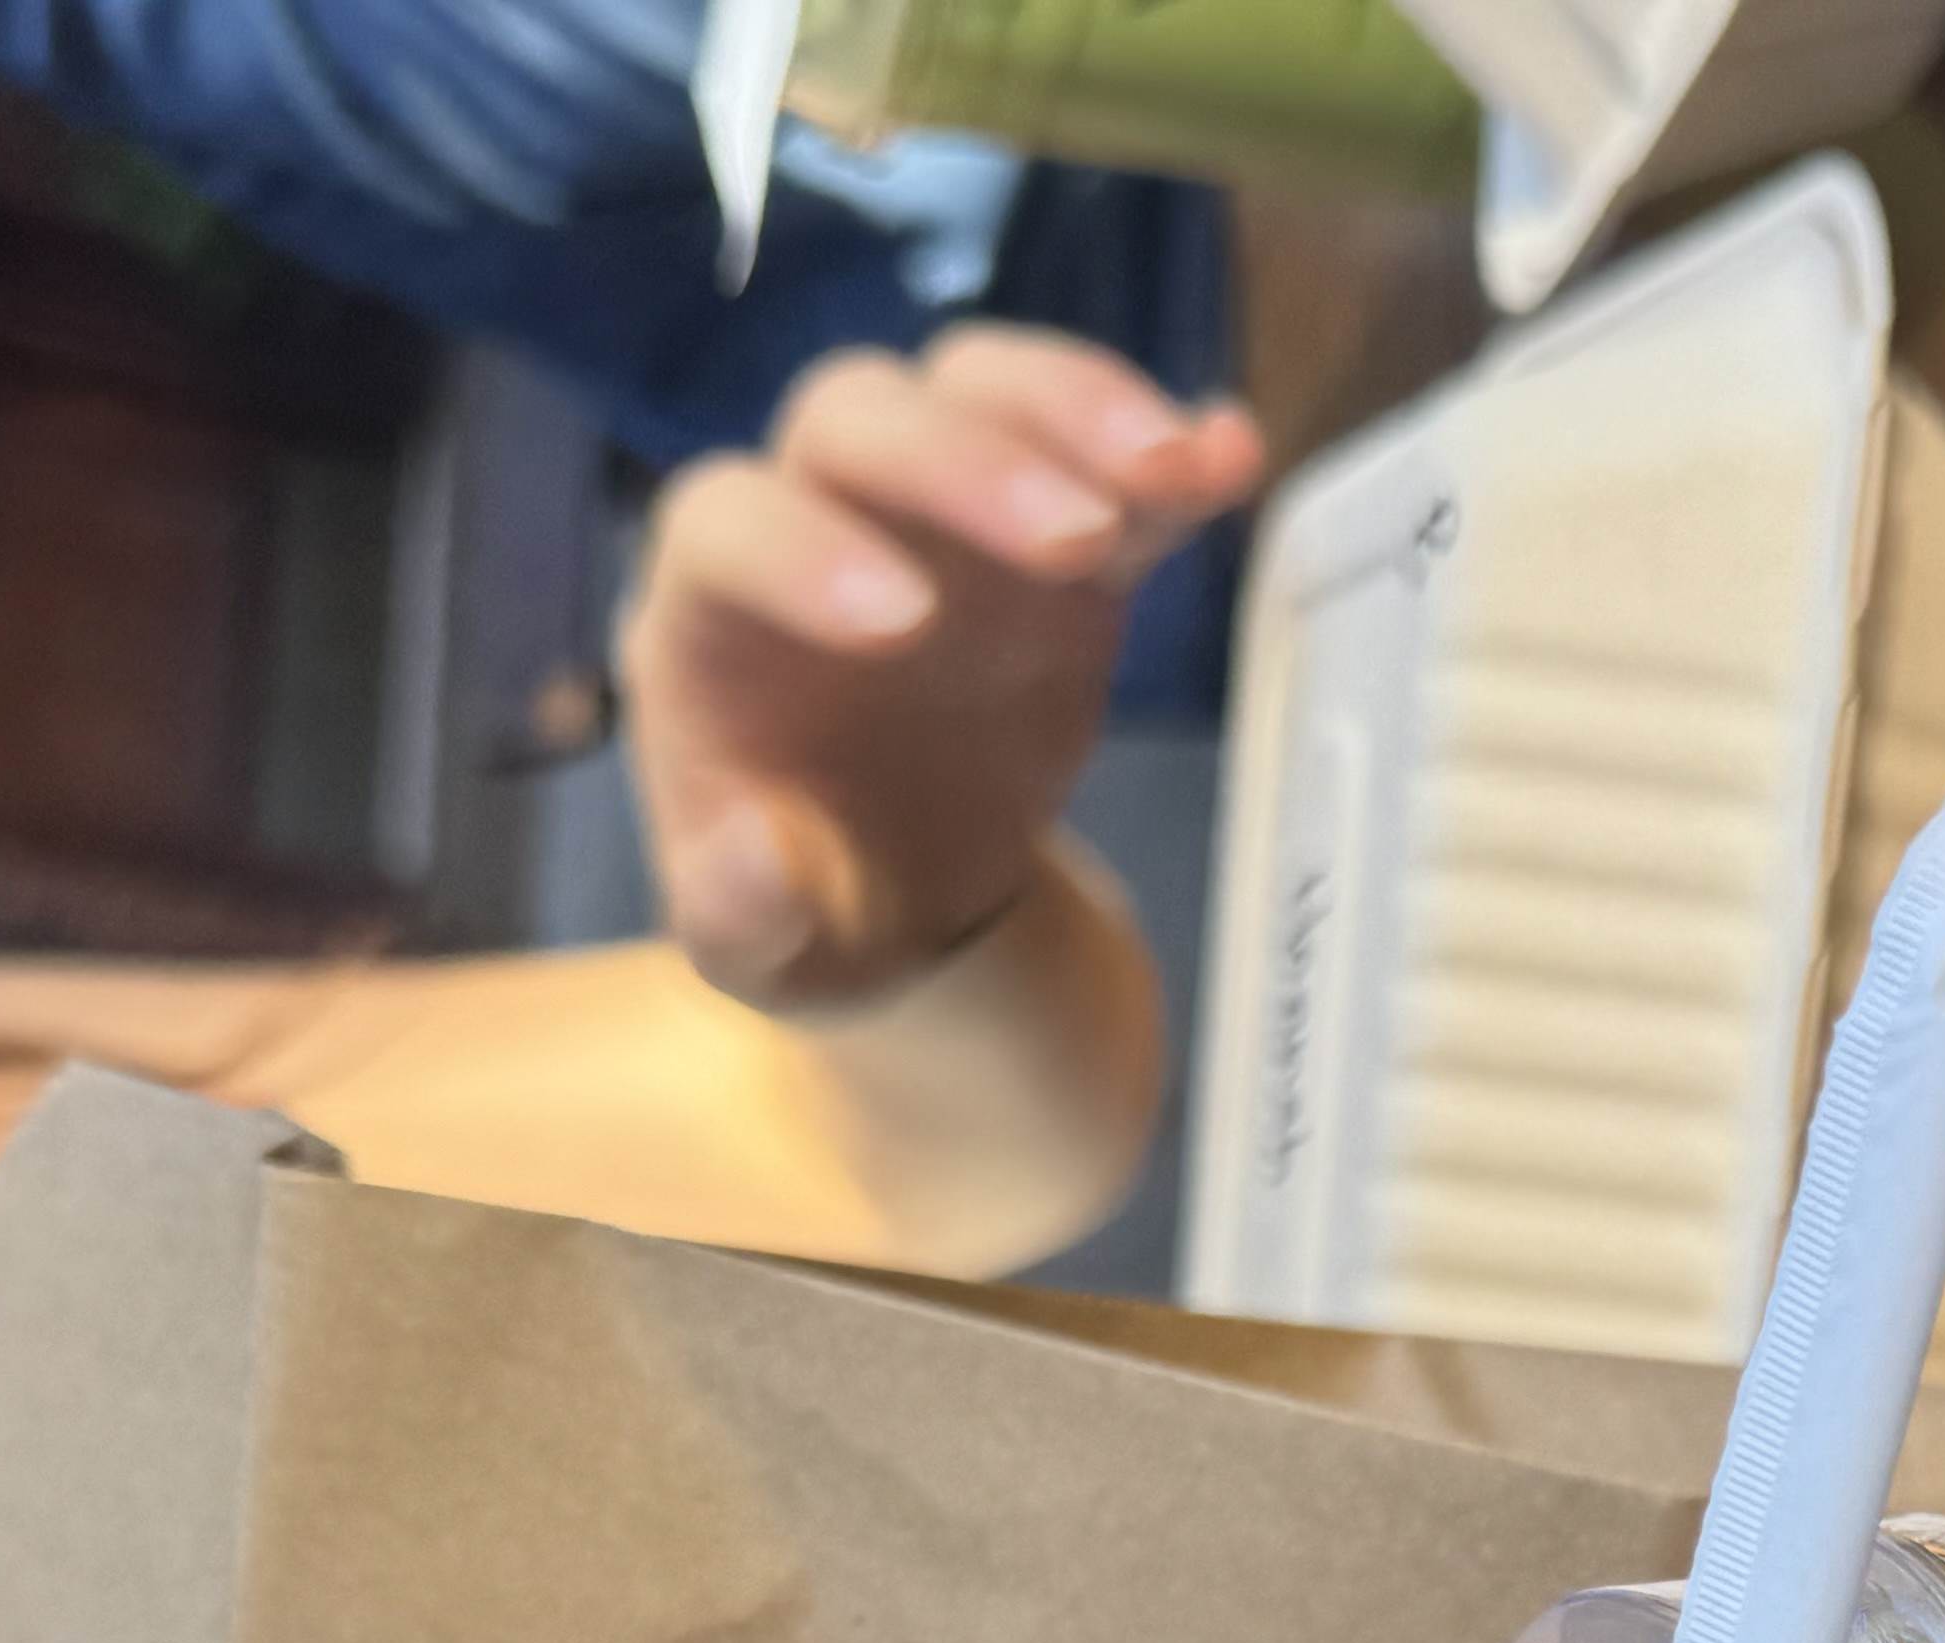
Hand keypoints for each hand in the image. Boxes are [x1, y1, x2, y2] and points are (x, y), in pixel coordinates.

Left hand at [625, 331, 1265, 1013]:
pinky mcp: (1047, 531)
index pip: (728, 523)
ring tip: (1172, 472)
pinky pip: (1099, 452)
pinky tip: (1230, 460)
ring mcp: (938, 511)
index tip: (905, 629)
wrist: (906, 888)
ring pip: (980, 389)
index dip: (805, 553)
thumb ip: (743, 914)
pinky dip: (1166, 449)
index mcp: (714, 616)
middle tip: (1076, 543)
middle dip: (968, 464)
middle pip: (861, 417)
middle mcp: (816, 523)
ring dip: (1075, 410)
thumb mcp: (765, 952)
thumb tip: (762, 857)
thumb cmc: (815, 905)